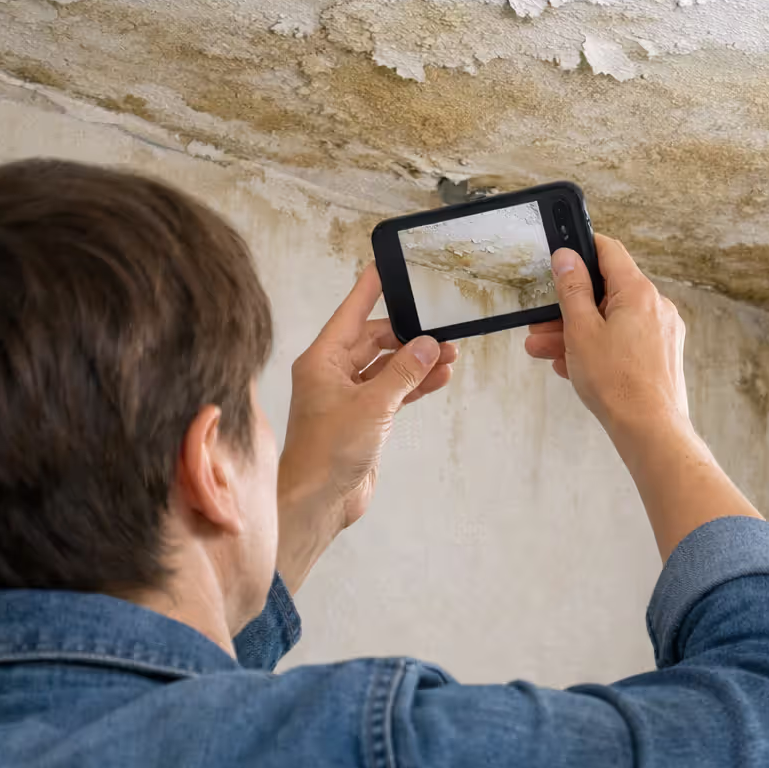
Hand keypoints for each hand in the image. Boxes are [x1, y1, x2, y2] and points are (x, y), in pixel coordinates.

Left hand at [277, 264, 458, 590]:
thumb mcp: (372, 406)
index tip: (386, 264)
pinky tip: (439, 376)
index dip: (370, 288)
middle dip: (408, 333)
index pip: (351, 312)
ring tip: (450, 351)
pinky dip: (415, 384)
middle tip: (440, 324)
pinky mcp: (364, 419)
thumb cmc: (327, 454)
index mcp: (322, 360)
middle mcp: (333, 374)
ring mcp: (349, 397)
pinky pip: (394, 391)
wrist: (318, 503)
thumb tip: (428, 344)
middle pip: (375, 339)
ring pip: (388, 366)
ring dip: (417, 360)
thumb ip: (403, 372)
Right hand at [525, 236, 759, 559]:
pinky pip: (624, 341)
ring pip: (612, 321)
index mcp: (639, 293)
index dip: (582, 249)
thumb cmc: (617, 384)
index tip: (562, 255)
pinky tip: (570, 366)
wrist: (650, 430)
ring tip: (544, 351)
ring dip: (577, 332)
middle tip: (539, 323)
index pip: (609, 251)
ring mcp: (662, 333)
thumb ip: (571, 290)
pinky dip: (598, 347)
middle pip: (606, 293)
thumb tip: (567, 258)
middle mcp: (656, 307)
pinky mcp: (661, 355)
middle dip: (568, 308)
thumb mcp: (581, 331)